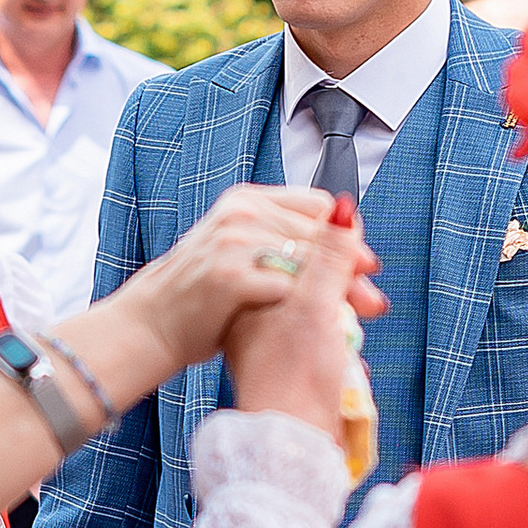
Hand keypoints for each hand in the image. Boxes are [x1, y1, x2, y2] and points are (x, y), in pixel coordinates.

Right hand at [105, 186, 379, 383]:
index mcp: (248, 200)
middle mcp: (242, 213)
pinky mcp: (229, 276)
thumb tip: (346, 241)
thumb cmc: (203, 295)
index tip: (363, 264)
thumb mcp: (242, 252)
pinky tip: (320, 327)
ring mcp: (234, 242)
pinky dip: (305, 308)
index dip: (345, 235)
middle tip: (373, 297)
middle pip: (317, 234)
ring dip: (337, 291)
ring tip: (359, 315)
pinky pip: (285, 288)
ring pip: (307, 261)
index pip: (316, 205)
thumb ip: (285, 240)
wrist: (154, 323)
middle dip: (351, 268)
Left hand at [225, 198, 378, 439]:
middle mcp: (254, 307)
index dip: (337, 248)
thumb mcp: (319, 306)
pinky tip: (345, 355)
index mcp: (251, 287)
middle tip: (369, 305)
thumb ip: (330, 255)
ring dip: (345, 310)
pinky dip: (338, 336)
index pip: (296, 241)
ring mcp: (268, 334)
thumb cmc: (299, 380)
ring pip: (318, 299)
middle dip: (345, 283)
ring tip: (353, 336)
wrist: (291, 445)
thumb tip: (342, 204)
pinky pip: (319, 328)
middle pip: (309, 268)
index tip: (363, 268)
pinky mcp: (285, 357)